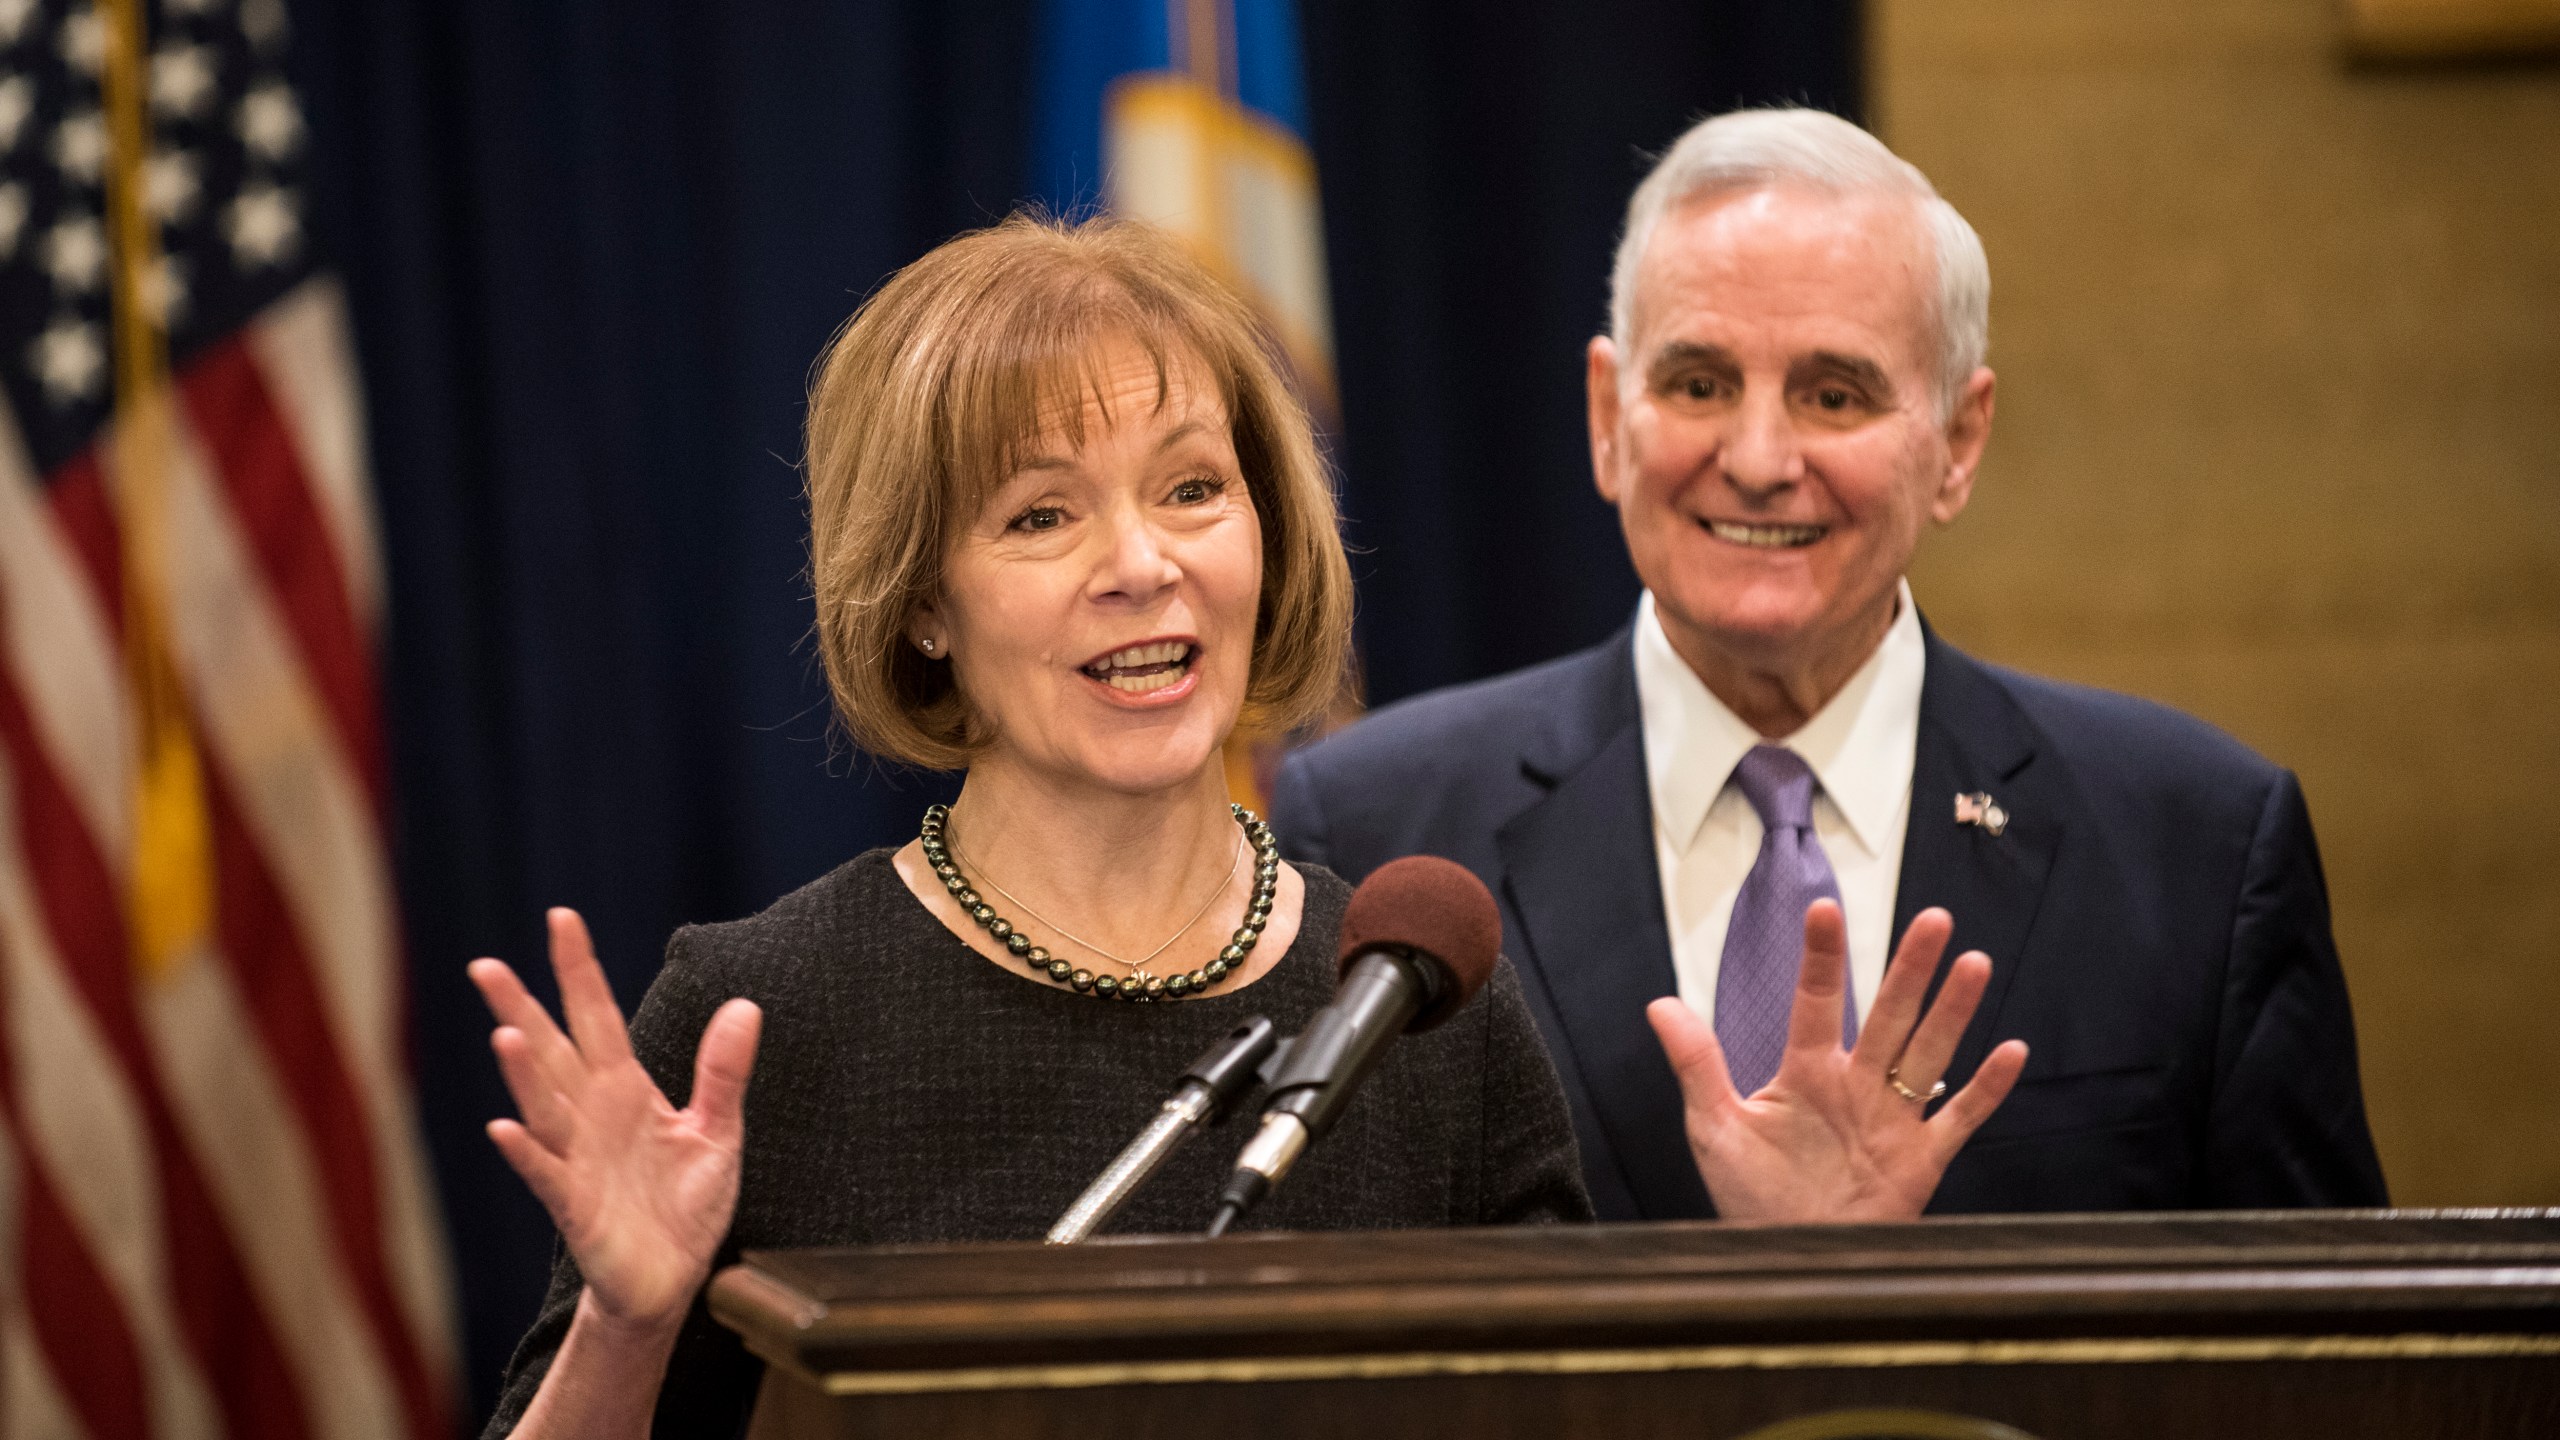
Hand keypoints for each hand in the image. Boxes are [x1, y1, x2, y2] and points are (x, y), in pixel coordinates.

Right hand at [469, 909, 762, 1332]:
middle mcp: (591, 1116)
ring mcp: (578, 1159)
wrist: (671, 1280)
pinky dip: (527, 1152)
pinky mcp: (577, 1207)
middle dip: (521, 1009)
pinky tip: (505, 1126)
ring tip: (506, 1033)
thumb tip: (746, 1005)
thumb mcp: (717, 1131)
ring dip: (524, 1074)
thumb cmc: (685, 1205)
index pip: (598, 1018)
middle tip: (485, 965)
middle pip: (552, 1052)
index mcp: (624, 1090)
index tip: (562, 919)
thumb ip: (723, 1072)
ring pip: (543, 1107)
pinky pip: (548, 1174)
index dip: (580, 971)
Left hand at [1648, 901, 2025, 1222]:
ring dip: (1951, 1012)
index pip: (1816, 1004)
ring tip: (1972, 964)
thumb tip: (1659, 1005)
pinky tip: (2009, 1051)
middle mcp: (1856, 1087)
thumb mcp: (1714, 1128)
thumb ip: (1696, 1064)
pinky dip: (1986, 1090)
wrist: (1789, 1261)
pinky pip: (1960, 1120)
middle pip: (1889, 1016)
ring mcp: (1892, 1120)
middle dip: (1910, 969)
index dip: (1822, 958)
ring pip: (1929, 1054)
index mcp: (1807, 1074)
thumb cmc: (1751, 1197)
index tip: (1826, 909)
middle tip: (1933, 920)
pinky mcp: (1920, 1160)